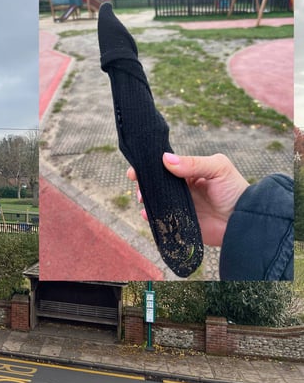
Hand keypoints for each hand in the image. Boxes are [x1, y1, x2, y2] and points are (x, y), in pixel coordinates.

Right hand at [127, 152, 249, 246]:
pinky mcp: (180, 223)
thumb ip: (193, 163)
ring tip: (144, 200)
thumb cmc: (235, 190)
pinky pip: (161, 220)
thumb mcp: (217, 168)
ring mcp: (179, 206)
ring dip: (145, 200)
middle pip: (155, 184)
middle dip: (143, 185)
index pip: (162, 166)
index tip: (135, 171)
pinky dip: (151, 217)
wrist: (246, 220)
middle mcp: (181, 189)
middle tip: (140, 188)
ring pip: (154, 201)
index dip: (148, 167)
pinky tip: (147, 214)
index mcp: (188, 172)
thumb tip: (165, 159)